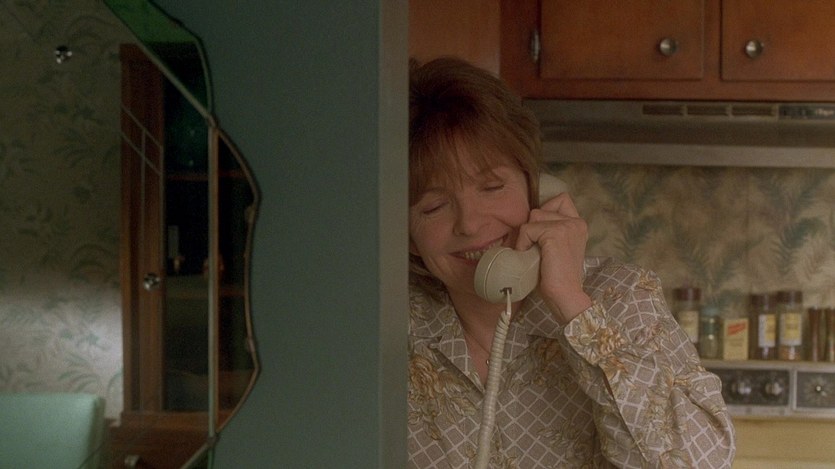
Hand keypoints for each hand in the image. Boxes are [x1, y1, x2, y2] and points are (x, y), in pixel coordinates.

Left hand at [515, 192, 591, 323]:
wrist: (566, 296)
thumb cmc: (556, 277)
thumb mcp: (555, 248)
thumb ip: (549, 232)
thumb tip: (527, 221)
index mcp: (579, 225)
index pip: (560, 199)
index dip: (545, 212)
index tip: (540, 234)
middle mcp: (576, 222)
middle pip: (540, 210)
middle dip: (532, 228)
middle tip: (535, 250)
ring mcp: (567, 226)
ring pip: (533, 217)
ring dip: (526, 237)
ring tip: (533, 255)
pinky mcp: (555, 233)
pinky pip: (527, 229)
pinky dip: (523, 244)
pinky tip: (530, 258)